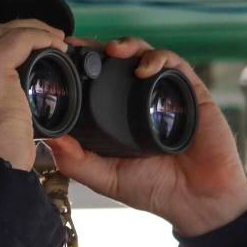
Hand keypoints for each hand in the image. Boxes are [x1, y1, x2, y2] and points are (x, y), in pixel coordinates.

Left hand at [45, 37, 246, 236]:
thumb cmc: (155, 190)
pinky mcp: (191, 92)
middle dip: (98, 48)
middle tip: (79, 45)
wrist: (198, 201)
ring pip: (145, 55)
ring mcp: (166, 93)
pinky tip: (144, 69)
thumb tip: (48, 136)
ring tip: (113, 51)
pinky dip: (158, 59)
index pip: (97, 81)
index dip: (80, 65)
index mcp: (119, 116)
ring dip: (129, 46)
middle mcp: (141, 100)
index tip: (60, 56)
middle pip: (119, 62)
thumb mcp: (105, 177)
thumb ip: (76, 160)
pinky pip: (175, 65)